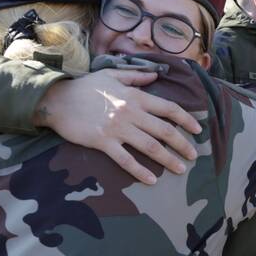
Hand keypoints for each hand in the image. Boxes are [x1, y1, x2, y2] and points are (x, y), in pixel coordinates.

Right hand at [33, 69, 201, 184]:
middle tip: (194, 155)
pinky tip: (151, 180)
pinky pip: (125, 159)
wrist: (57, 100)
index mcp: (135, 96)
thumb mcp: (111, 75)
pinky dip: (140, 171)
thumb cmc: (84, 87)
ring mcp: (117, 128)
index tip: (198, 130)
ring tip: (180, 169)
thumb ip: (135, 77)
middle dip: (182, 144)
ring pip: (150, 146)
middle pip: (164, 130)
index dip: (186, 119)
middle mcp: (130, 112)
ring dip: (168, 159)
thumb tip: (155, 75)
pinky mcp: (103, 142)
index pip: (168, 108)